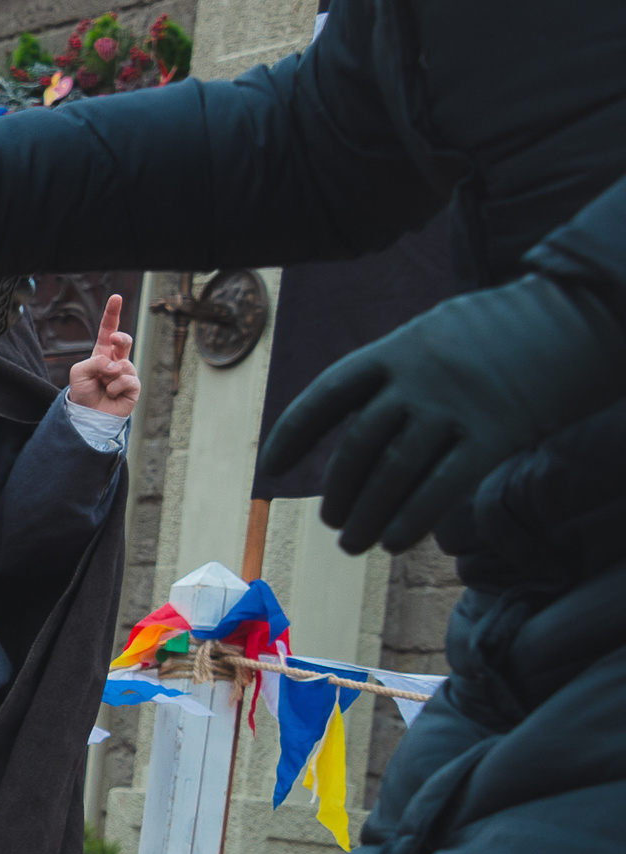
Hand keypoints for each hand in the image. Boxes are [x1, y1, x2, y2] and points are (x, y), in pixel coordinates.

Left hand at [67, 295, 139, 416]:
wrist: (88, 416)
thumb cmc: (82, 393)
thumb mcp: (78, 372)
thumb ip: (94, 362)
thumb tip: (116, 364)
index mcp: (101, 353)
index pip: (108, 329)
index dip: (112, 313)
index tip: (116, 297)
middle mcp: (116, 360)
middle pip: (123, 340)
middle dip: (121, 338)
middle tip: (114, 340)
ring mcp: (126, 373)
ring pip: (123, 364)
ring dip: (110, 375)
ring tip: (104, 387)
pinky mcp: (133, 387)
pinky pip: (128, 379)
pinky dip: (116, 387)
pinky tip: (111, 394)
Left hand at [260, 273, 625, 554]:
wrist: (581, 311)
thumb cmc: (502, 330)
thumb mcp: (436, 329)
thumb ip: (396, 370)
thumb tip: (353, 422)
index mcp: (397, 347)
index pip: (328, 394)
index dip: (294, 432)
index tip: (272, 466)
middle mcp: (419, 377)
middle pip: (357, 447)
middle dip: (338, 491)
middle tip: (333, 521)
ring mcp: (456, 405)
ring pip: (393, 474)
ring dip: (367, 517)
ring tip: (355, 541)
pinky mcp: (495, 433)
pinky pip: (442, 487)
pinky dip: (412, 520)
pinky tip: (396, 542)